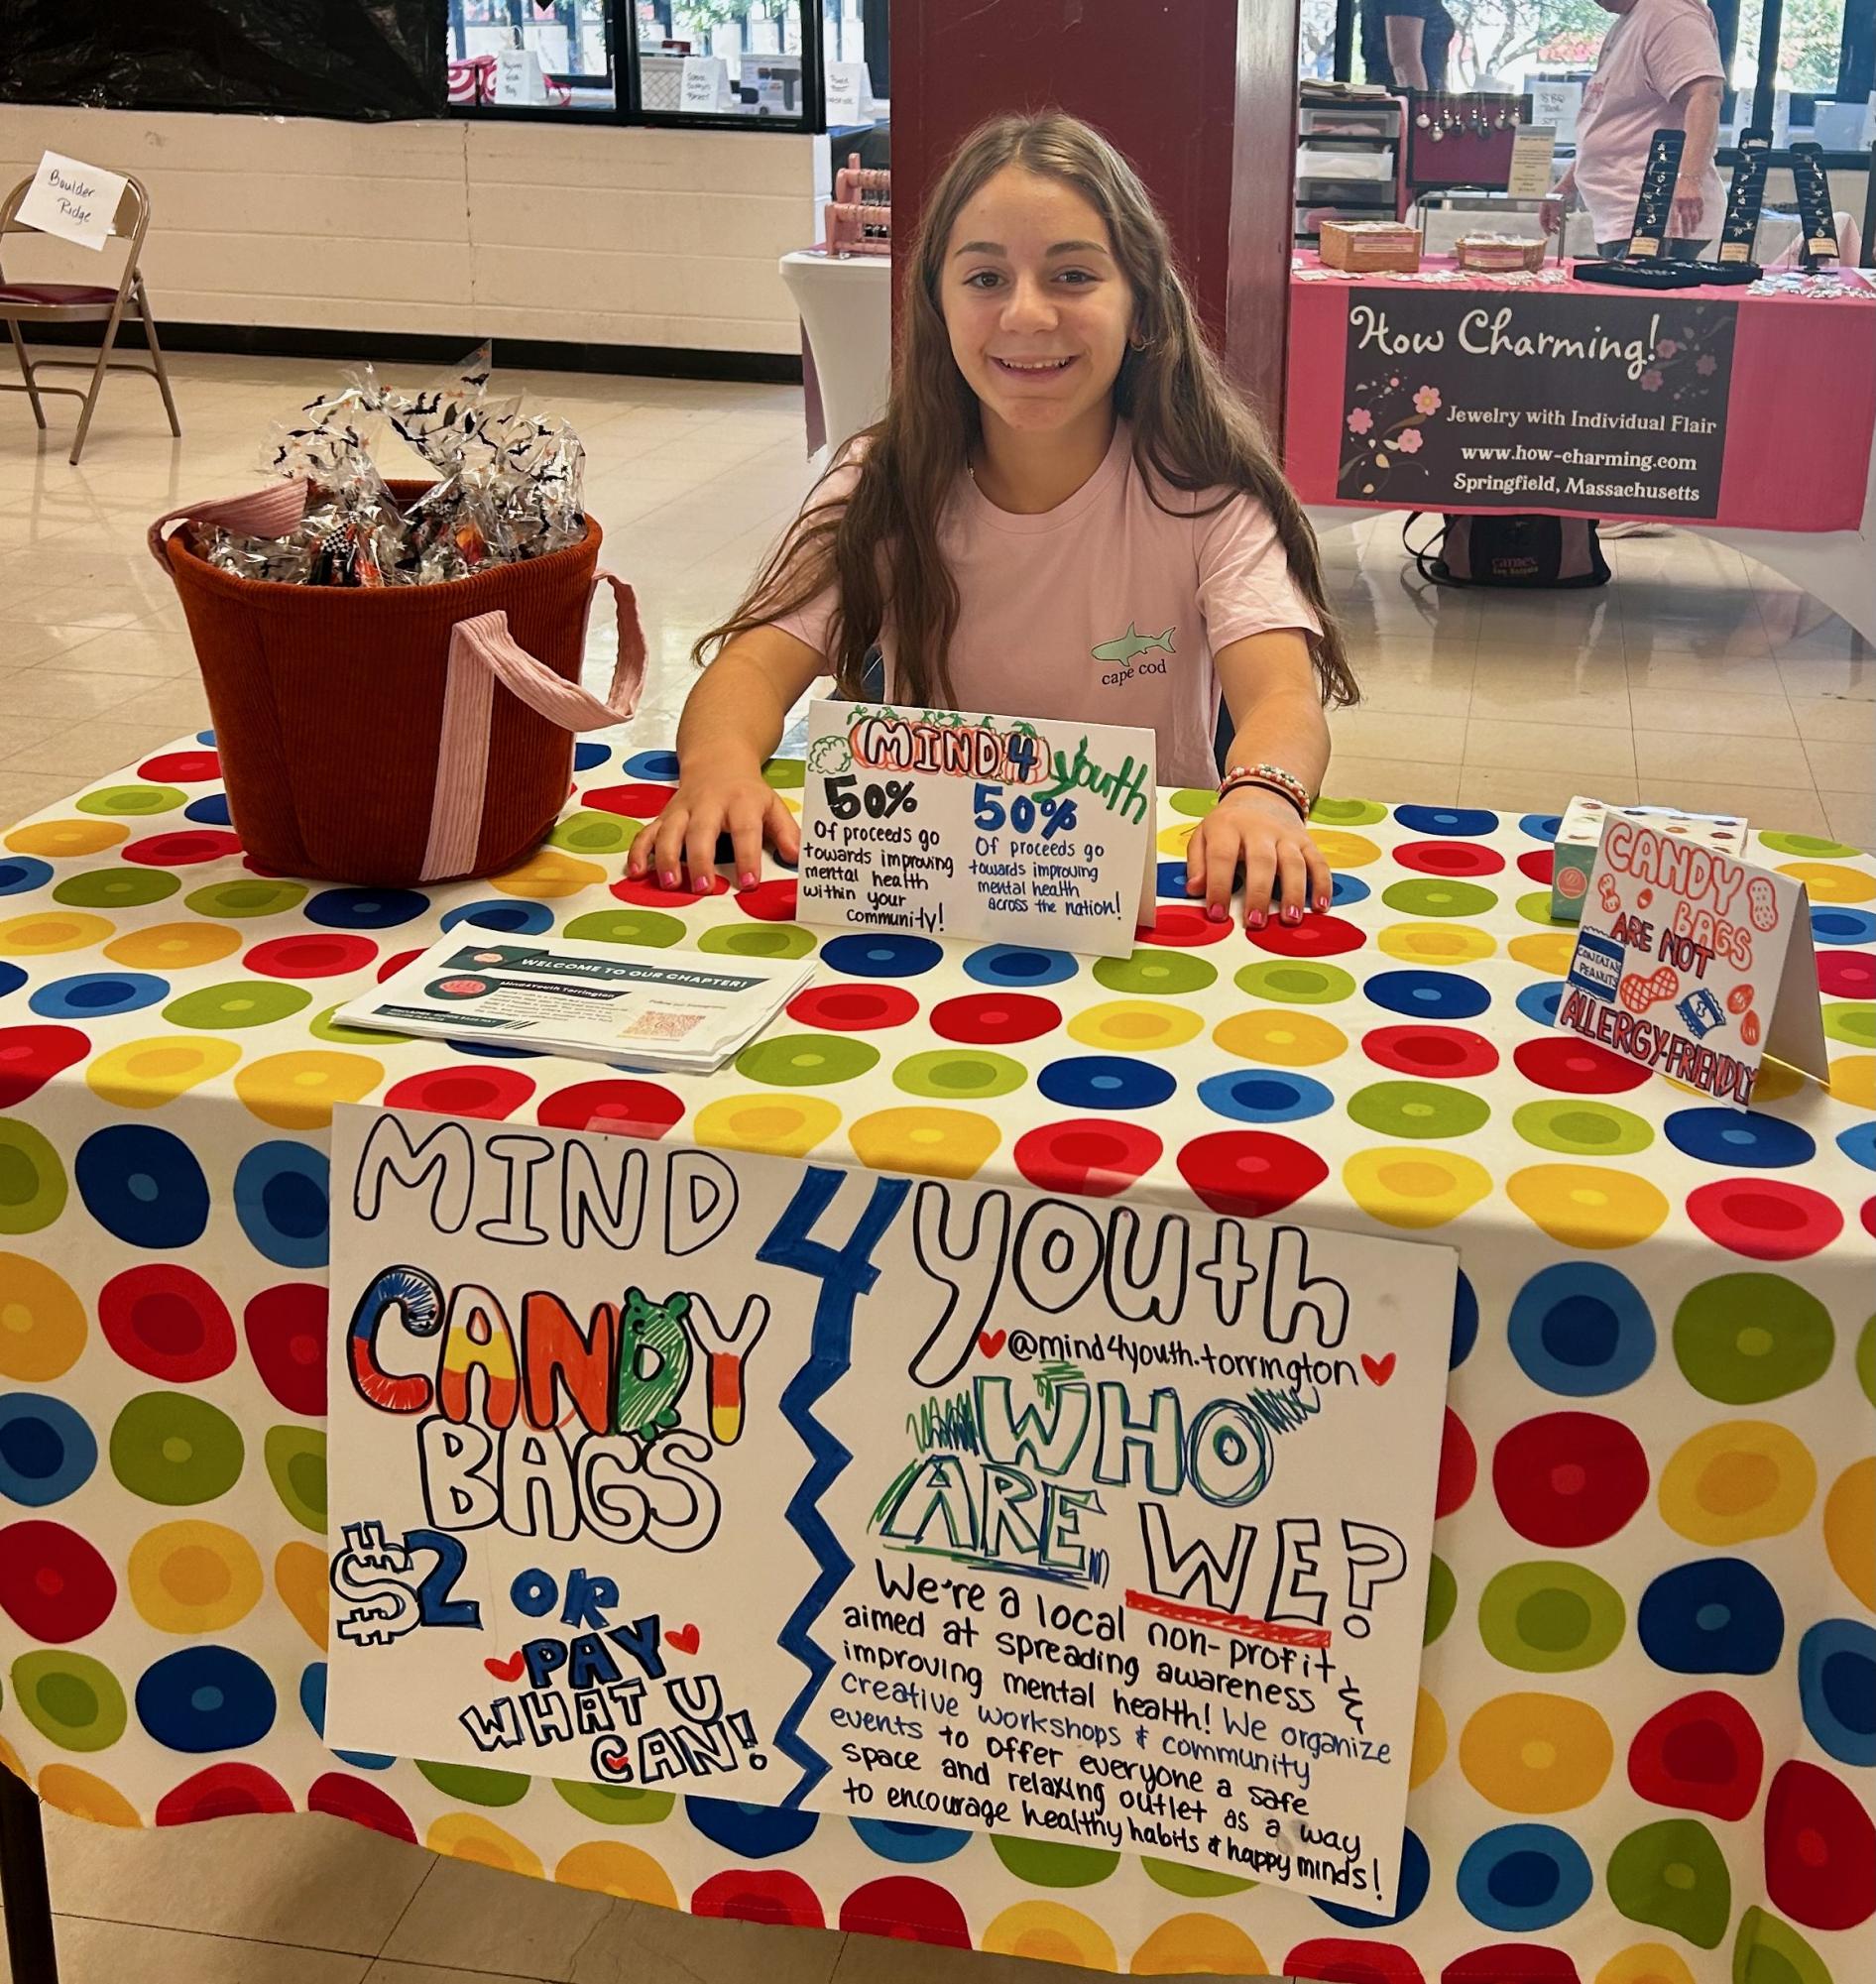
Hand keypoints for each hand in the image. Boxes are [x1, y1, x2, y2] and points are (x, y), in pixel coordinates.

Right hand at [626, 757, 800, 892]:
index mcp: (741, 802)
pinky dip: (639, 851)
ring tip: (671, 885)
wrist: (717, 758)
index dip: (747, 857)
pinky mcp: (665, 815)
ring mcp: (683, 809)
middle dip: (701, 859)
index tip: (749, 883)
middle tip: (704, 887)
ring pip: (669, 831)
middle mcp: (708, 804)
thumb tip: (796, 858)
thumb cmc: (747, 791)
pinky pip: (647, 832)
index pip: (745, 830)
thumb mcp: (772, 805)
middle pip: (701, 831)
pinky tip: (637, 872)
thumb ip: (786, 832)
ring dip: (666, 858)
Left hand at [1184, 785, 1331, 930]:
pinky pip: (1318, 862)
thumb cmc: (1228, 825)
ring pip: (1293, 862)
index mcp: (1228, 827)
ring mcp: (1286, 835)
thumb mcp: (1203, 836)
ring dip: (1294, 892)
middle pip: (1262, 861)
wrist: (1261, 794)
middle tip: (1255, 922)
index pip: (1222, 857)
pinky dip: (1322, 885)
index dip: (1219, 886)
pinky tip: (1321, 907)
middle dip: (1259, 893)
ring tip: (1290, 919)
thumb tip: (1195, 890)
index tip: (1217, 914)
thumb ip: (1197, 863)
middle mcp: (1260, 830)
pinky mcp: (1306, 841)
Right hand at [1538, 194, 1566, 236]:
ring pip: (1553, 216)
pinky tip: (1566, 220)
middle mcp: (1547, 206)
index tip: (1549, 234)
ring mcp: (1553, 204)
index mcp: (1543, 206)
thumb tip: (1551, 227)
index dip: (1545, 228)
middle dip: (1551, 226)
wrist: (1569, 184)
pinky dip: (1562, 217)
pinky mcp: (1559, 203)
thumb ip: (1553, 218)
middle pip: (1547, 219)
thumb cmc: (1561, 194)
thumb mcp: (1556, 208)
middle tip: (1556, 232)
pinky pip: (1558, 212)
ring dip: (1557, 222)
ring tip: (1561, 227)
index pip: (1542, 220)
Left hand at [1672, 174, 1704, 238]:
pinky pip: (1700, 210)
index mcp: (1676, 202)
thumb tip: (1674, 218)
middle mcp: (1684, 202)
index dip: (1675, 226)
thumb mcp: (1674, 195)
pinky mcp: (1699, 198)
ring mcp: (1693, 200)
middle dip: (1685, 228)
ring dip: (1693, 224)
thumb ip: (1674, 205)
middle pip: (1685, 218)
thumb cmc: (1680, 185)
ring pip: (1693, 215)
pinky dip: (1699, 216)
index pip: (1674, 217)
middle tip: (1685, 236)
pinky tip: (1699, 221)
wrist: (1690, 174)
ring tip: (1692, 231)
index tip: (1675, 235)